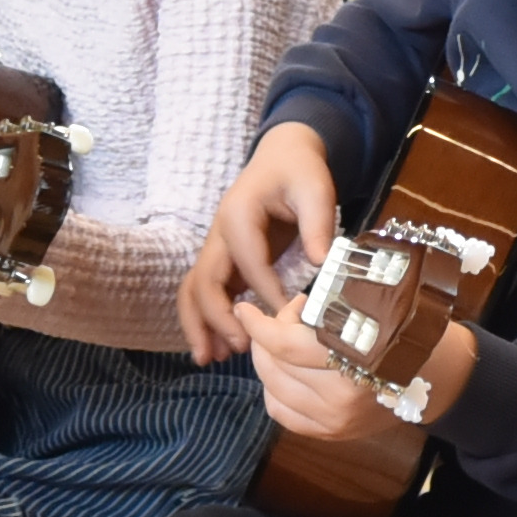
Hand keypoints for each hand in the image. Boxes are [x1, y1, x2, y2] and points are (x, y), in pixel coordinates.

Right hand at [185, 122, 350, 363]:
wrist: (283, 156)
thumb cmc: (300, 172)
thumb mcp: (316, 189)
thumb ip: (318, 224)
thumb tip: (323, 262)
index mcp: (238, 214)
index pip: (248, 261)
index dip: (265, 292)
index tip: (284, 319)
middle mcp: (219, 233)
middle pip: (204, 280)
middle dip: (217, 317)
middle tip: (239, 348)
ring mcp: (217, 248)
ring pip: (193, 290)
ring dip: (198, 324)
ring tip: (208, 359)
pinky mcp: (224, 260)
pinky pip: (205, 292)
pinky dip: (205, 319)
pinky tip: (214, 348)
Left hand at [236, 287, 416, 447]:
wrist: (437, 379)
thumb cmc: (406, 334)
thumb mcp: (375, 312)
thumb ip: (329, 313)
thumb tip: (288, 310)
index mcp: (355, 359)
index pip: (286, 345)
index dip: (260, 325)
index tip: (245, 309)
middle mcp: (342, 396)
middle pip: (275, 366)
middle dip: (267, 337)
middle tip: (284, 318)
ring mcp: (335, 420)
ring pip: (273, 390)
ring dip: (268, 362)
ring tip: (285, 343)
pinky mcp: (332, 434)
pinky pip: (282, 413)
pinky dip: (274, 390)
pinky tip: (285, 372)